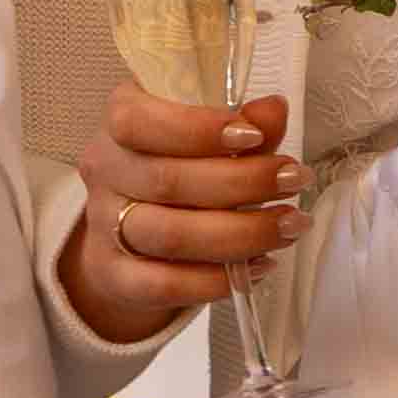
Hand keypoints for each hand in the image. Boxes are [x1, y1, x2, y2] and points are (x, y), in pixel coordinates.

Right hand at [56, 88, 303, 346]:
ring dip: (242, 234)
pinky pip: (165, 285)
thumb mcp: (206, 132)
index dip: (198, 129)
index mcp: (120, 119)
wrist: (126, 229)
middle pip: (167, 182)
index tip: (254, 137)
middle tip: (295, 180)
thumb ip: (243, 121)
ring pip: (171, 236)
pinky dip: (217, 280)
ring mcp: (103, 226)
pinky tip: (258, 266)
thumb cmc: (175, 164)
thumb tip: (274, 112)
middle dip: (243, 183)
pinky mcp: (114, 276)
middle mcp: (105, 170)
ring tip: (289, 225)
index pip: (140, 121)